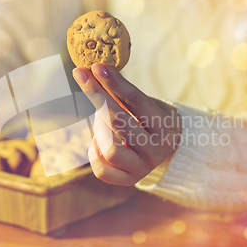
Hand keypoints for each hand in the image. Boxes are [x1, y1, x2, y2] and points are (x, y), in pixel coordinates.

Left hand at [73, 63, 180, 185]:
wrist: (165, 149)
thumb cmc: (149, 119)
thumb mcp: (145, 104)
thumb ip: (122, 92)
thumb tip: (94, 70)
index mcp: (164, 125)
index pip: (136, 100)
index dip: (115, 83)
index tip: (96, 67)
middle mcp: (156, 149)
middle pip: (119, 121)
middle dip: (97, 95)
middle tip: (82, 75)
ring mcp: (142, 168)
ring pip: (110, 150)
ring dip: (99, 130)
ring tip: (100, 121)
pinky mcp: (128, 180)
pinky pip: (101, 169)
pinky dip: (95, 152)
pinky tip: (99, 141)